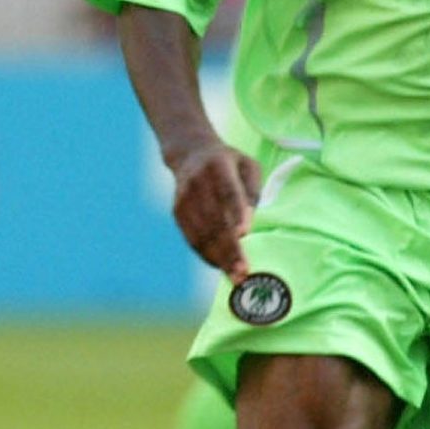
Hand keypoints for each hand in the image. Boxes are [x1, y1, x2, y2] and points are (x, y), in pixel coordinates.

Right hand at [166, 140, 260, 278]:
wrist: (190, 152)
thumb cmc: (229, 163)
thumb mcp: (248, 165)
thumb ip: (252, 191)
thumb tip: (247, 223)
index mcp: (218, 166)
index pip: (227, 191)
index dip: (235, 212)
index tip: (245, 234)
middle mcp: (197, 182)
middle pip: (214, 219)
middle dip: (229, 248)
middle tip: (243, 271)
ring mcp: (184, 198)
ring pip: (201, 233)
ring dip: (218, 257)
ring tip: (234, 276)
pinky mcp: (177, 211)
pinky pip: (191, 237)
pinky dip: (205, 253)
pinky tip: (219, 266)